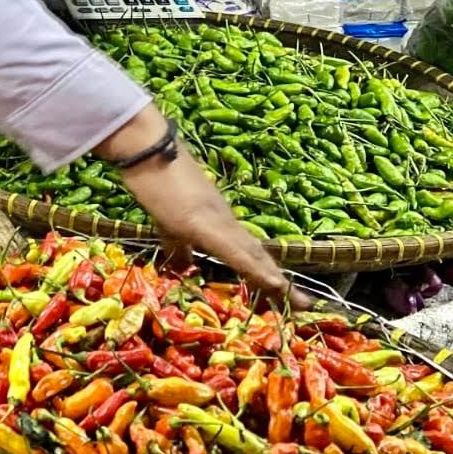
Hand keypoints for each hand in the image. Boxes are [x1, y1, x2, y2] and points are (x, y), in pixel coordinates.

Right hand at [95, 108, 307, 305]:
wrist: (147, 148)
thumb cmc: (154, 180)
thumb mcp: (167, 222)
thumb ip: (178, 246)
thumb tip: (184, 269)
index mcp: (218, 223)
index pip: (247, 254)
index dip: (265, 274)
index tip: (286, 296)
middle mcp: (226, 222)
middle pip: (257, 257)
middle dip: (279, 283)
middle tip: (305, 305)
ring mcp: (219, 221)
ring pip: (253, 255)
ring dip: (275, 279)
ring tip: (299, 300)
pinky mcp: (206, 222)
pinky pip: (236, 251)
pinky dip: (256, 269)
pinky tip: (274, 283)